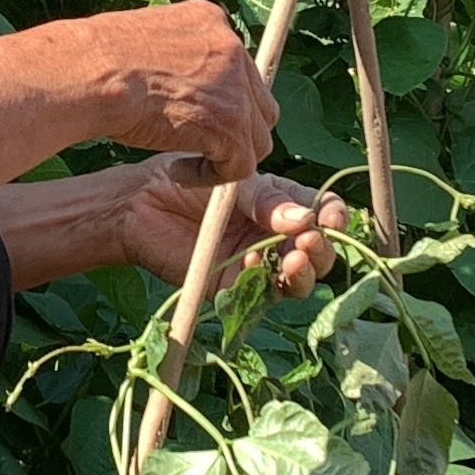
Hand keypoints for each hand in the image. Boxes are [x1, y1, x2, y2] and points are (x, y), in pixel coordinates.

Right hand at [78, 0, 277, 179]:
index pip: (236, 67)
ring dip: (226, 153)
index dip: (219, 96)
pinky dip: (212, 176)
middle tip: (197, 141)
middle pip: (256, 100)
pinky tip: (179, 173)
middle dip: (232, 125)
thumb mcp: (143, 41)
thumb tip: (173, 80)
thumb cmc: (96, 62)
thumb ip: (173, 55)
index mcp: (211, 20)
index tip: (191, 112)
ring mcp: (237, 87)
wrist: (91, 73)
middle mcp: (232, 47)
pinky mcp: (231, 125)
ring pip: (256, 134)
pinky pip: (240, 164)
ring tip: (187, 161)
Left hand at [117, 154, 345, 294]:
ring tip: (294, 259)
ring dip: (303, 272)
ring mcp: (258, 263)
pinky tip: (254, 265)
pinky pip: (261, 293)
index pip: (324, 212)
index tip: (331, 219)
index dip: (334, 217)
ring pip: (297, 279)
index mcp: (283, 203)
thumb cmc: (187, 180)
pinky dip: (265, 282)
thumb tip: (305, 219)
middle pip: (318, 251)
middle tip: (308, 241)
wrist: (140, 203)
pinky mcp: (234, 287)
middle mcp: (276, 236)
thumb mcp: (235, 183)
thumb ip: (267, 202)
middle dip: (321, 249)